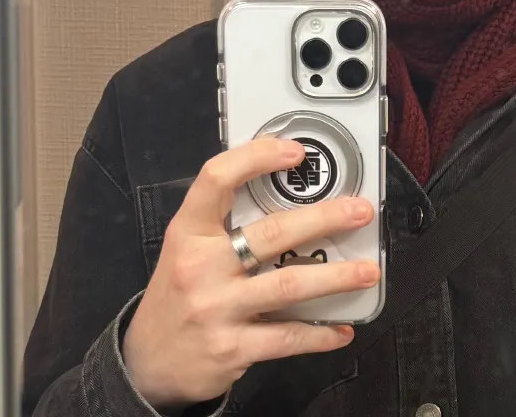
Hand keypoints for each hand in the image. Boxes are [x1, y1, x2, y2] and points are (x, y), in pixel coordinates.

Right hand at [122, 138, 379, 410]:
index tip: (295, 152)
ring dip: (336, 277)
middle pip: (272, 233)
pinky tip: (341, 328)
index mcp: (189, 232)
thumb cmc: (179, 293)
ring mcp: (217, 308)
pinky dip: (320, 333)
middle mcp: (201, 267)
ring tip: (368, 270)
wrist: (148, 363)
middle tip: (358, 212)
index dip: (257, 158)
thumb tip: (289, 191)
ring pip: (289, 285)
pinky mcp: (232, 348)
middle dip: (324, 219)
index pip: (217, 179)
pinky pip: (287, 337)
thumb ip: (226, 220)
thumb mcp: (187, 247)